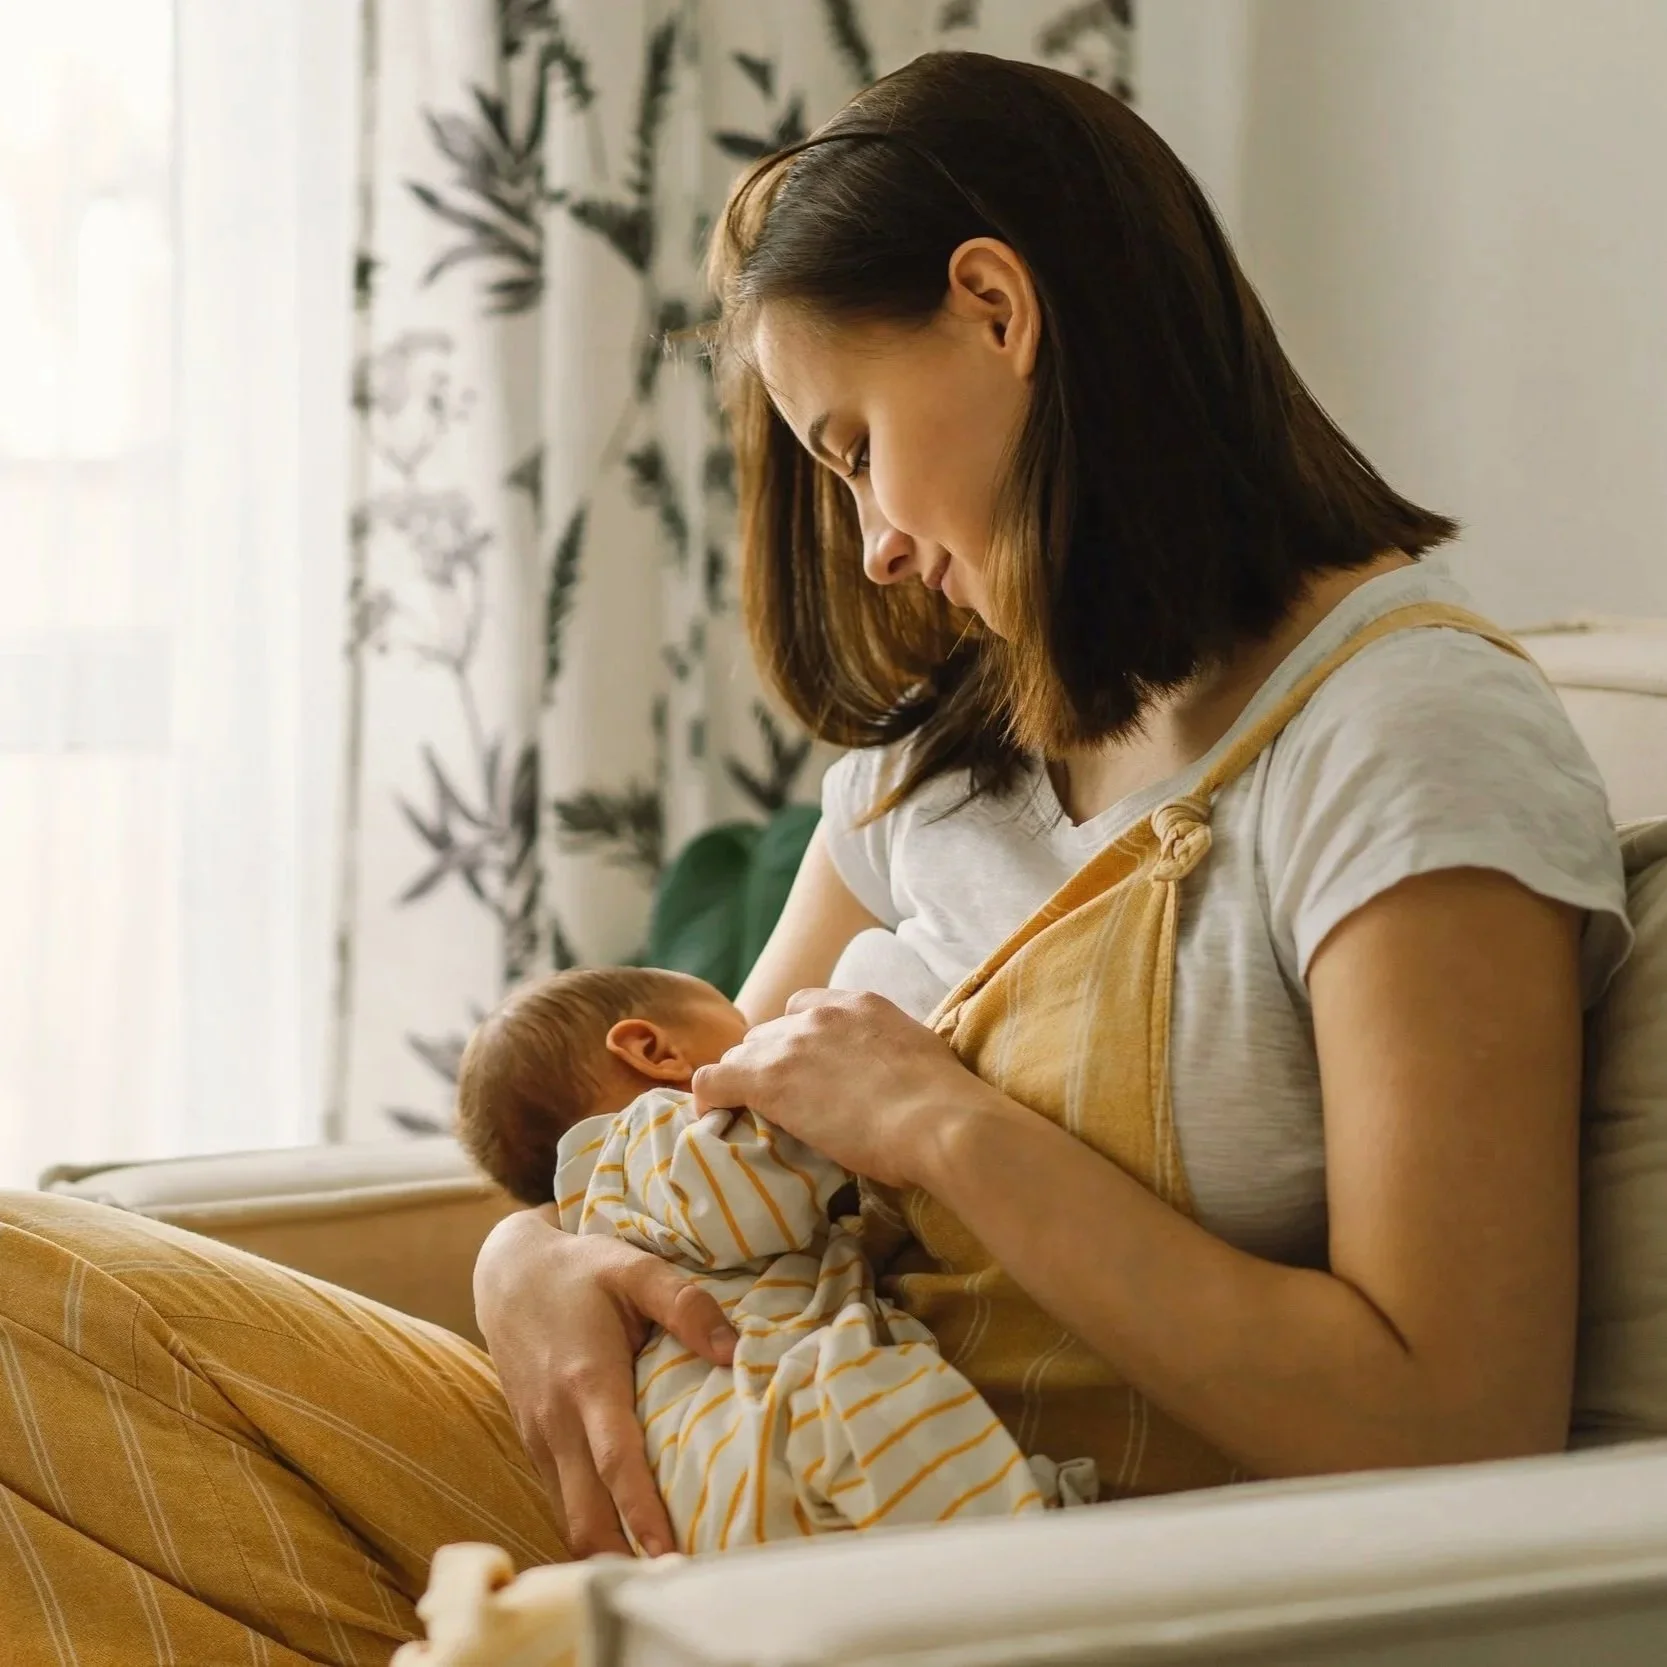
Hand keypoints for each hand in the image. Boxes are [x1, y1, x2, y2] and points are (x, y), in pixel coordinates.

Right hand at [473, 1209, 736, 1557]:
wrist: (506, 1272)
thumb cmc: (579, 1269)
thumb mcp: (634, 1267)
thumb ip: (686, 1304)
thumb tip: (735, 1350)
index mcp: (587, 1381)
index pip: (616, 1463)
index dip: (642, 1513)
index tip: (671, 1555)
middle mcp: (557, 1420)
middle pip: (585, 1513)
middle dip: (622, 1558)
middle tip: (673, 1584)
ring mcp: (538, 1436)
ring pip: (567, 1515)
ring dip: (605, 1550)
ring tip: (655, 1575)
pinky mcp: (532, 1442)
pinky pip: (560, 1498)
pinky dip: (588, 1525)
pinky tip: (622, 1541)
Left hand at [690, 988, 986, 1186]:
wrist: (939, 1121)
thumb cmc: (945, 1105)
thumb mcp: (917, 1058)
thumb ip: (889, 1055)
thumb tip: (888, 1081)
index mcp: (859, 1004)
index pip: (803, 1008)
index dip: (796, 1041)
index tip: (802, 1070)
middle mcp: (819, 1015)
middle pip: (768, 1033)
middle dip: (768, 1062)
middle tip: (780, 1101)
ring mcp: (791, 1045)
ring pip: (741, 1055)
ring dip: (744, 1082)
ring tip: (749, 1116)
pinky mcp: (767, 1080)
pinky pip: (714, 1079)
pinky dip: (708, 1097)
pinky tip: (711, 1116)